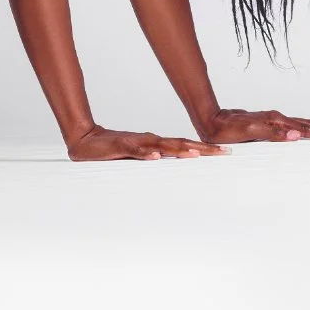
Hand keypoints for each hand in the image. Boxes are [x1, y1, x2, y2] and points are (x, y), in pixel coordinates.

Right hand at [65, 124, 229, 160]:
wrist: (84, 141)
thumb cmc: (112, 151)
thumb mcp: (139, 159)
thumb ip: (156, 162)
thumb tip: (177, 170)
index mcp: (155, 143)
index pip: (184, 145)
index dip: (204, 148)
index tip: (224, 151)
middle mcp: (150, 140)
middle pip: (180, 143)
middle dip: (202, 149)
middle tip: (223, 152)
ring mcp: (135, 143)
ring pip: (161, 145)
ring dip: (179, 149)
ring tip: (195, 155)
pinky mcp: (120, 146)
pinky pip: (135, 150)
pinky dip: (146, 153)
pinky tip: (156, 157)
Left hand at [196, 108, 309, 142]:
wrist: (211, 119)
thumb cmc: (227, 129)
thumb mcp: (248, 133)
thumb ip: (272, 134)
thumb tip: (297, 135)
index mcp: (276, 122)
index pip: (307, 129)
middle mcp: (277, 119)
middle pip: (309, 124)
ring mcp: (274, 120)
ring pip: (303, 124)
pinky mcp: (270, 122)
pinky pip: (294, 125)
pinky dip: (308, 128)